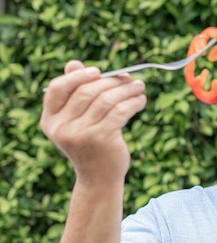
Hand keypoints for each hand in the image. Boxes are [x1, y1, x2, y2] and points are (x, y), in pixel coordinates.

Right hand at [41, 60, 146, 184]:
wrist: (99, 179)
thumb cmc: (90, 146)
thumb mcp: (77, 122)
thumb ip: (75, 94)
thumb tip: (74, 63)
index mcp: (51, 121)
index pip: (57, 89)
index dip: (77, 76)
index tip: (98, 71)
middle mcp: (62, 127)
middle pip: (86, 92)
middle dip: (111, 82)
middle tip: (129, 78)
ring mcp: (82, 134)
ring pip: (106, 100)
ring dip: (126, 90)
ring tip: (139, 87)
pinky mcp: (102, 138)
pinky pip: (120, 111)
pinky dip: (133, 103)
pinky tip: (141, 100)